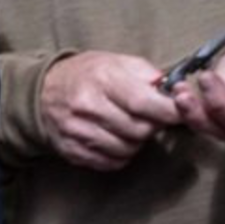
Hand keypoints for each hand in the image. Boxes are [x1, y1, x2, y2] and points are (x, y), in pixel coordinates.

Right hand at [40, 51, 181, 170]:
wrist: (44, 91)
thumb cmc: (87, 75)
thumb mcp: (116, 61)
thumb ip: (147, 74)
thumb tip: (173, 92)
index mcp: (102, 79)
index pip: (144, 102)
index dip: (169, 111)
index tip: (180, 113)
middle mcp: (87, 106)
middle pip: (139, 130)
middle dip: (153, 126)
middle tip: (150, 118)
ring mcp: (77, 131)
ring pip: (128, 149)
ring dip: (136, 142)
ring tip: (130, 127)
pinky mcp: (72, 150)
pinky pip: (111, 162)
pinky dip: (121, 154)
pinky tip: (116, 139)